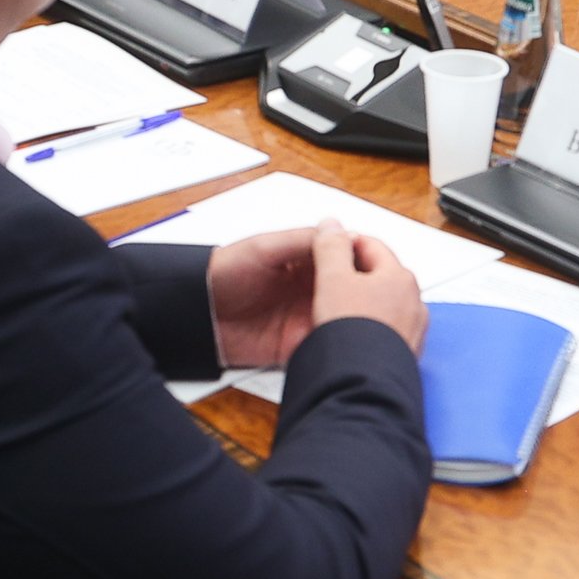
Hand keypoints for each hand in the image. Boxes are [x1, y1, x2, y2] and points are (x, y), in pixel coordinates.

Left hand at [207, 220, 424, 363]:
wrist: (194, 313)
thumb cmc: (221, 272)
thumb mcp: (263, 248)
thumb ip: (300, 240)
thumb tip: (336, 231)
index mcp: (303, 261)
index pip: (342, 258)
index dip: (361, 261)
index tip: (380, 266)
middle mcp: (308, 289)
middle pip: (349, 291)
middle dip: (366, 295)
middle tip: (383, 299)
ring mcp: (303, 318)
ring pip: (341, 320)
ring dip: (355, 322)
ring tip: (372, 323)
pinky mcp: (295, 345)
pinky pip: (324, 346)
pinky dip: (336, 346)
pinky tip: (347, 344)